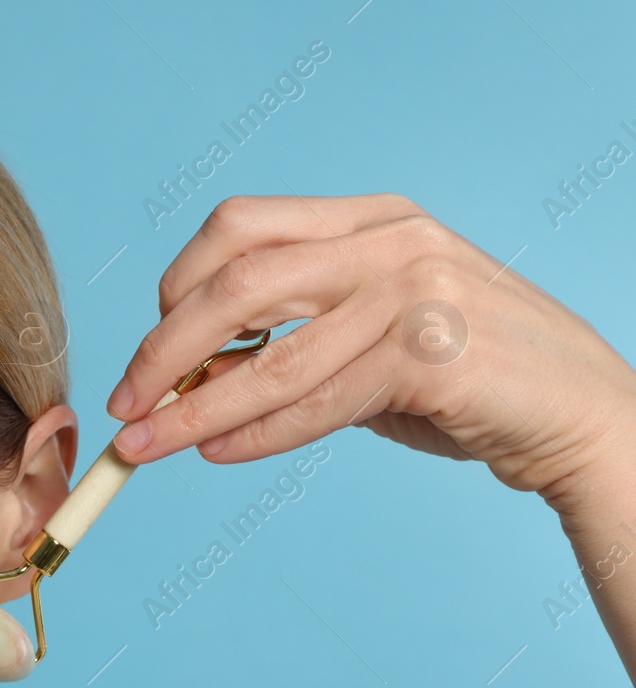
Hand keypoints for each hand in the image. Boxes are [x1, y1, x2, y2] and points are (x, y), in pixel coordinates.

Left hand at [104, 193, 635, 512]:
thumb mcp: (364, 343)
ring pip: (272, 354)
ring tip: (144, 448)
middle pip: (237, 282)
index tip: (148, 353)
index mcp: (366, 219)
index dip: (175, 289)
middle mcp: (390, 239)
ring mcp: (417, 289)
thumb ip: (285, 347)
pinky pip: (319, 401)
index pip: (239, 227)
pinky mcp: (435, 354)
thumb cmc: (461, 380)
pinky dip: (258, 433)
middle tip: (125, 406)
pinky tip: (216, 453)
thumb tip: (185, 381)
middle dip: (163, 350)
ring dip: (194, 409)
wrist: (577, 414)